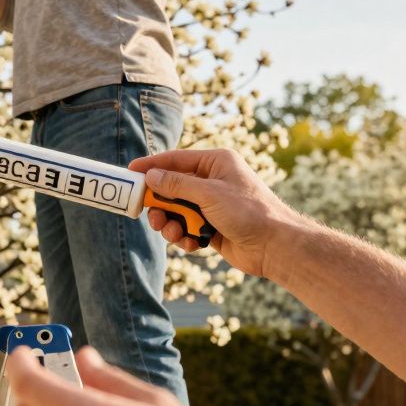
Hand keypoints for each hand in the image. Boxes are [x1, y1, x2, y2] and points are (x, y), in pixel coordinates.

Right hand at [129, 148, 306, 276]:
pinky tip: (191, 244)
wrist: (275, 245)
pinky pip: (186, 229)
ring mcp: (212, 205)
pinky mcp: (211, 227)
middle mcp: (213, 181)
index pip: (175, 160)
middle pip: (172, 188)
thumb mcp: (209, 194)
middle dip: (161, 204)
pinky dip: (184, 237)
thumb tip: (151, 176)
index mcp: (215, 163)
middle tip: (153, 216)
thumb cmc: (249, 212)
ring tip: (174, 234)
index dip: (151, 166)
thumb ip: (177, 184)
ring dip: (171, 224)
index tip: (130, 173)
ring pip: (176, 211)